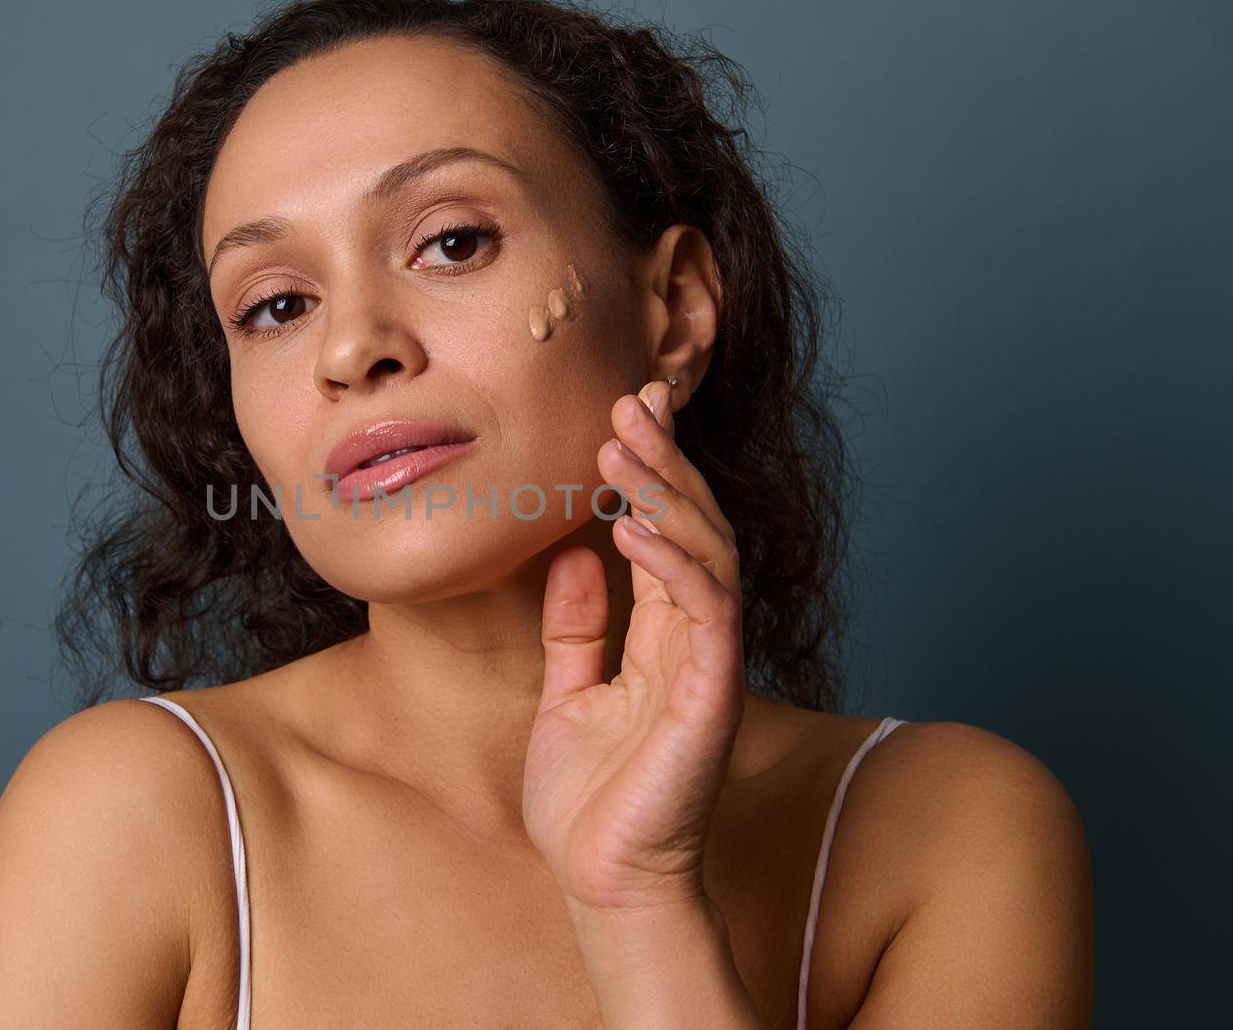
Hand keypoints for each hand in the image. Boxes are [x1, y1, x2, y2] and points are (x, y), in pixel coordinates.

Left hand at [523, 379, 745, 914]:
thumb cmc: (588, 799)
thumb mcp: (567, 693)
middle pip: (695, 526)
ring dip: (668, 491)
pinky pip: (704, 610)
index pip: (667, 533)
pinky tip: (636, 524)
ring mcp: (709, 664)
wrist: (602, 880)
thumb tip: (574, 549)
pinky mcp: (712, 694)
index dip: (652, 471)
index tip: (624, 411)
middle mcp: (695, 639)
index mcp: (662, 636)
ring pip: (707, 552)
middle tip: (631, 399)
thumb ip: (576, 624)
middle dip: (665, 459)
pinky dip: (673, 561)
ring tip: (626, 441)